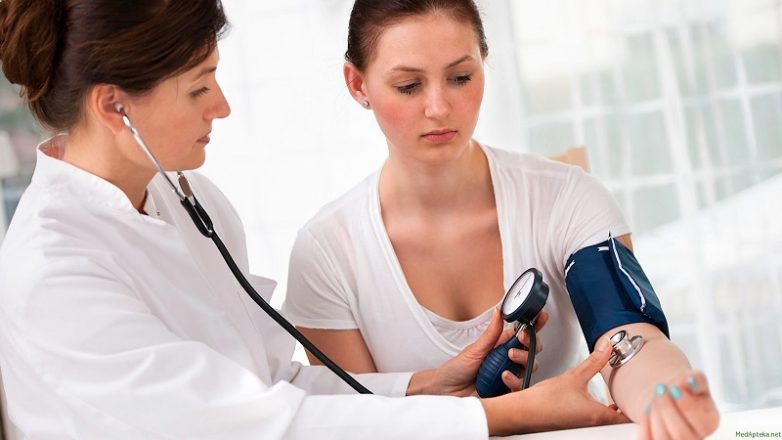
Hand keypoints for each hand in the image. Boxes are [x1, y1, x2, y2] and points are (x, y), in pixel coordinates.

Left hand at [428, 308, 548, 396]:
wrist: (446, 391)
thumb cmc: (457, 369)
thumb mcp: (474, 349)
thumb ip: (491, 333)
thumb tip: (499, 311)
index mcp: (501, 347)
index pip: (522, 334)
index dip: (534, 325)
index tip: (540, 316)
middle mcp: (508, 361)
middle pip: (532, 350)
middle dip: (531, 343)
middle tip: (521, 339)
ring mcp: (509, 376)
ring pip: (530, 367)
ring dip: (524, 359)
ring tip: (509, 356)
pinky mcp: (507, 391)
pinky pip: (520, 386)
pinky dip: (514, 380)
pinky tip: (504, 376)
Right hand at [482, 337, 629, 435]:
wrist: (523, 413)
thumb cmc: (544, 401)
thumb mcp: (574, 376)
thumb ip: (594, 362)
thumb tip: (607, 347)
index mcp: (598, 416)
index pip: (629, 417)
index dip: (640, 408)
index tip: (645, 397)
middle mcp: (593, 425)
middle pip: (620, 421)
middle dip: (628, 409)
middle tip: (634, 396)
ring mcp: (584, 427)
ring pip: (608, 422)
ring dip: (614, 412)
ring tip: (618, 400)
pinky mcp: (575, 426)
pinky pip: (594, 422)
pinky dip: (600, 414)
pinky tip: (594, 404)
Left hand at [638, 371, 719, 439]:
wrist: (665, 396)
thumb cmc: (682, 389)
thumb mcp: (693, 379)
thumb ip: (695, 379)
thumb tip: (688, 382)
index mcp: (709, 424)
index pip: (704, 424)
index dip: (687, 405)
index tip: (675, 387)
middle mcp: (694, 438)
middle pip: (682, 435)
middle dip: (667, 409)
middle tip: (661, 390)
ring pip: (663, 439)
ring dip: (655, 414)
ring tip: (655, 399)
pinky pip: (646, 439)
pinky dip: (645, 423)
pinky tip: (648, 410)